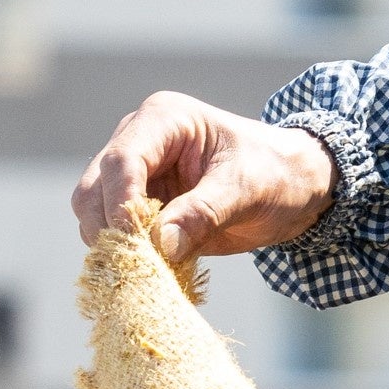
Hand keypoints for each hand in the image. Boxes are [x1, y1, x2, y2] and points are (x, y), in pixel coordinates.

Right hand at [72, 93, 337, 263]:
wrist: (294, 187)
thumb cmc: (276, 173)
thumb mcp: (247, 189)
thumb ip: (205, 213)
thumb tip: (162, 244)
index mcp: (164, 119)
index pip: (123, 159)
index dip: (121, 202)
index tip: (135, 239)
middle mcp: (139, 141)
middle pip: (95, 187)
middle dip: (110, 227)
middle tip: (139, 263)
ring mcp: (134, 175)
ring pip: (94, 213)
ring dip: (114, 244)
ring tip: (149, 269)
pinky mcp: (138, 206)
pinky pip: (114, 233)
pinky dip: (126, 253)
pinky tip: (153, 269)